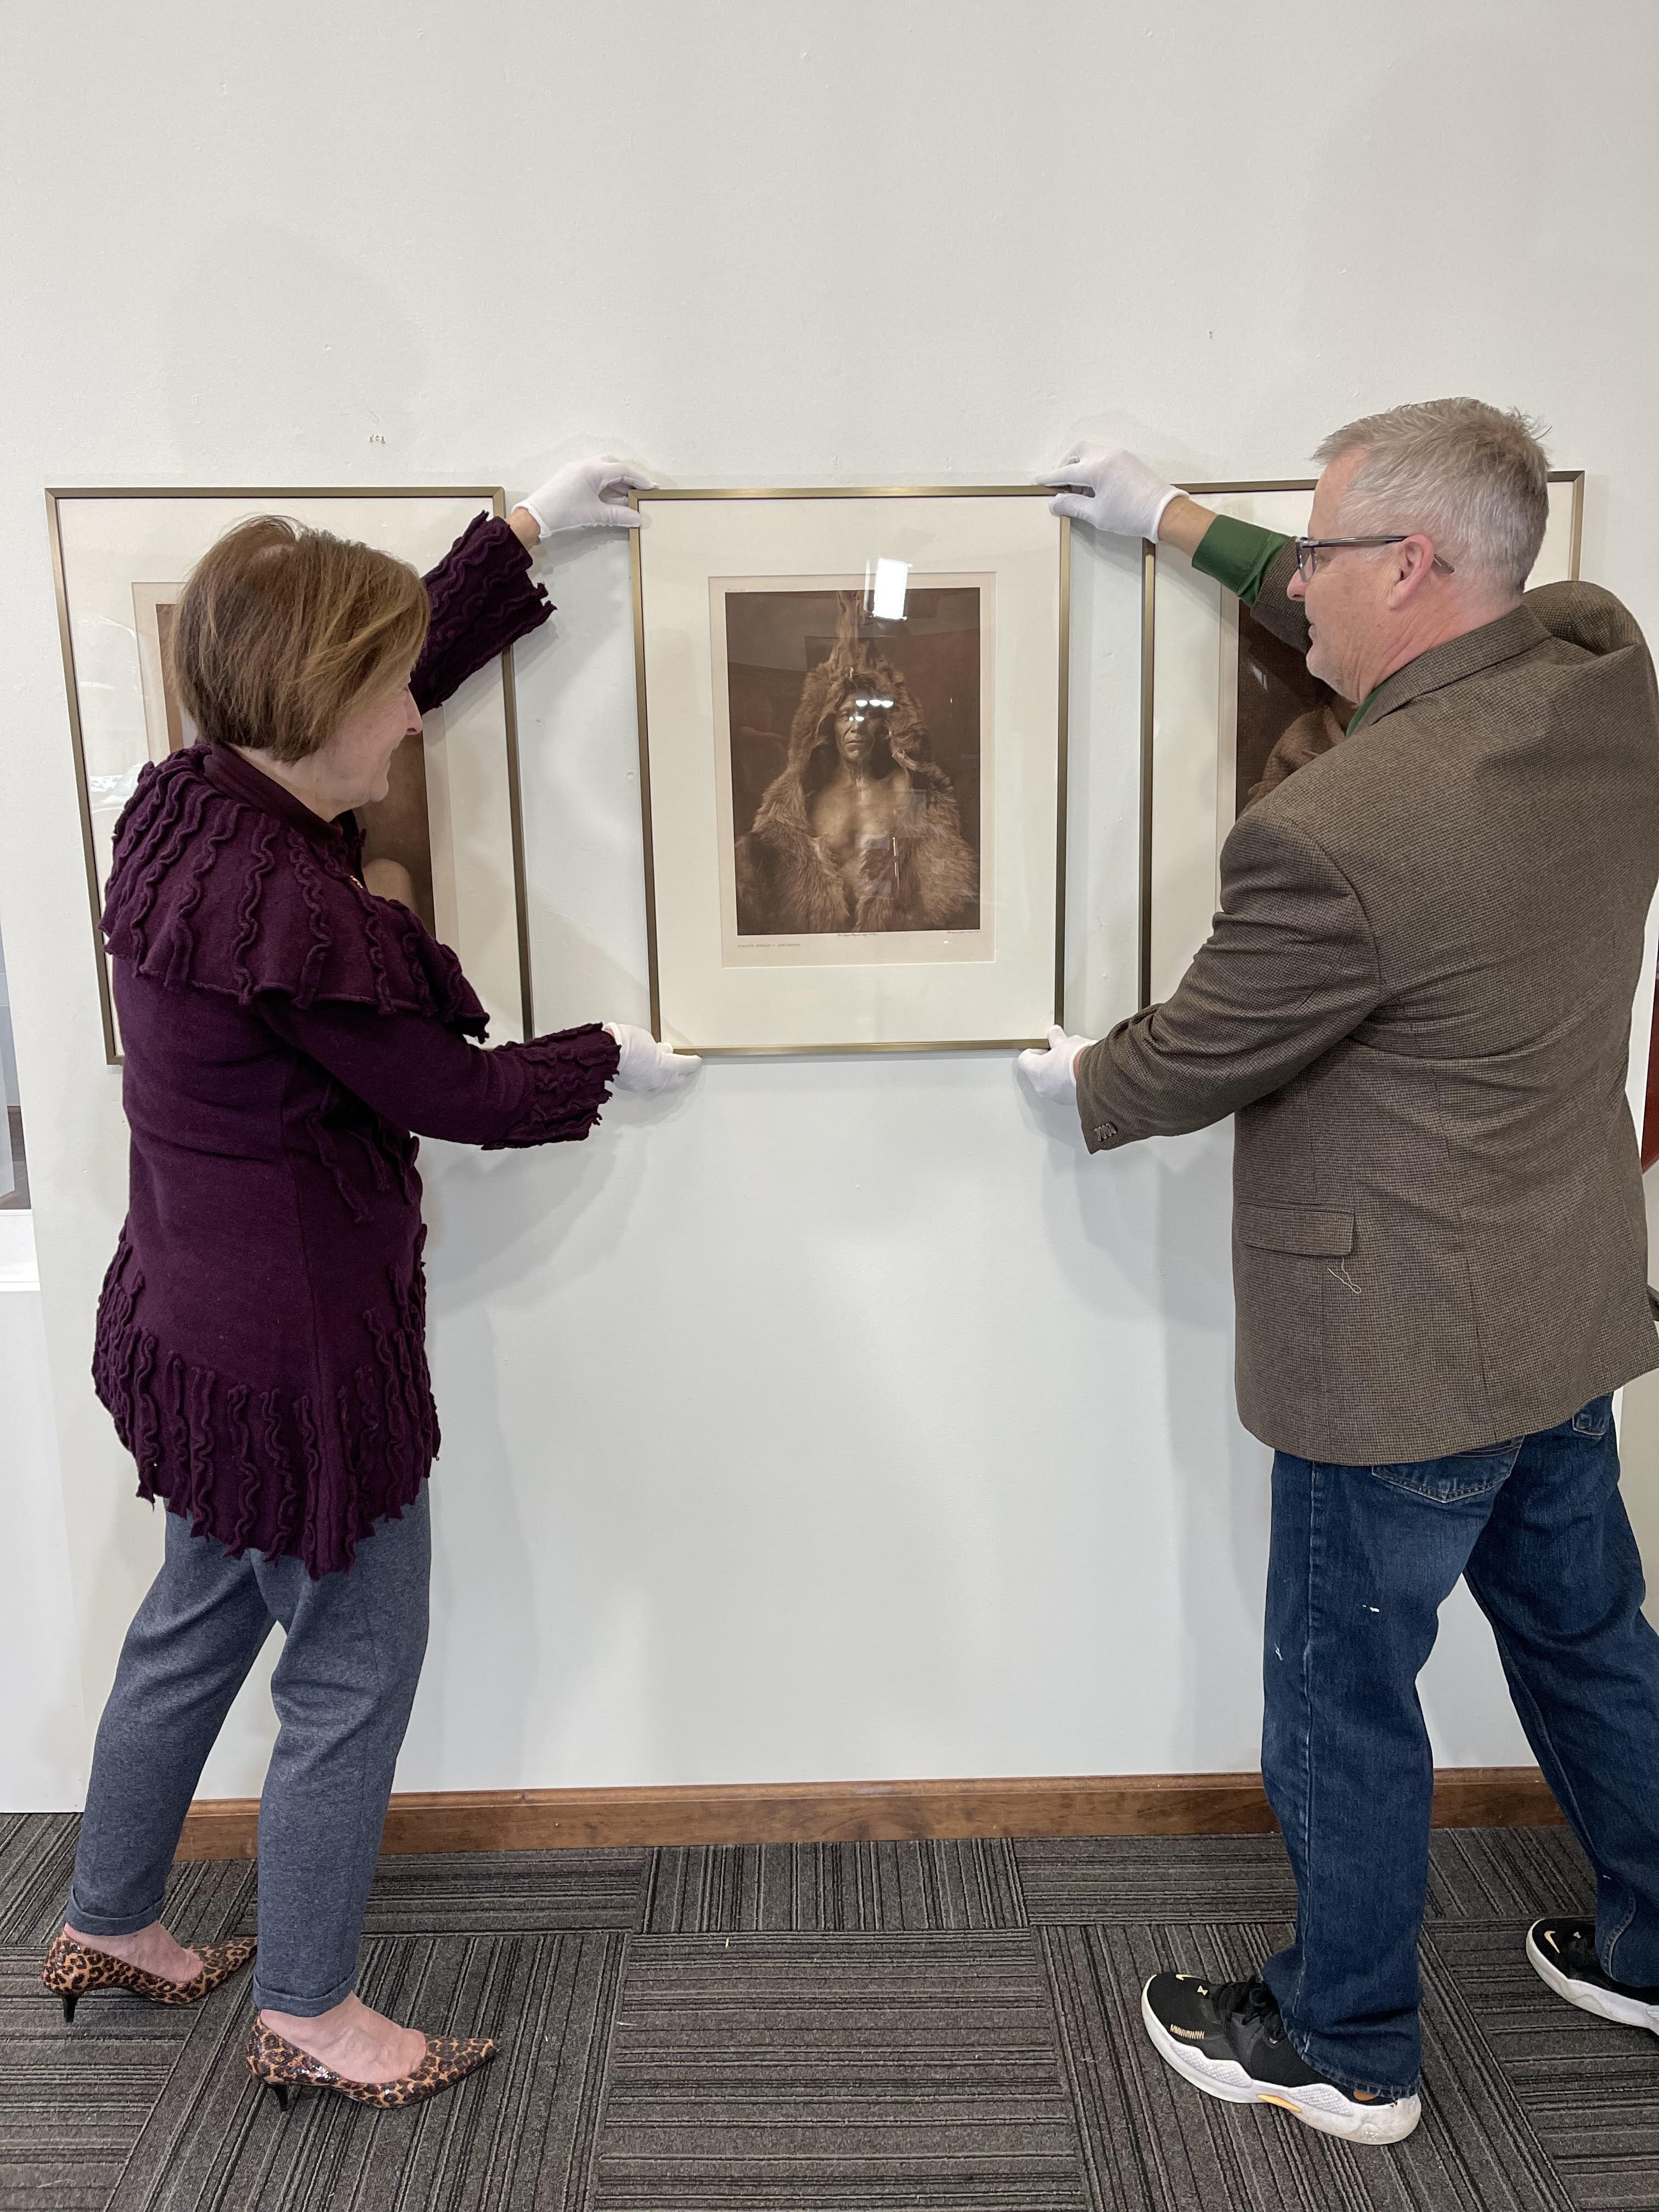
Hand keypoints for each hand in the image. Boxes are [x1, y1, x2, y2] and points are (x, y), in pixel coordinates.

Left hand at [516, 456, 653, 540]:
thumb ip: (619, 515)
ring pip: (602, 471)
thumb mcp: (595, 515)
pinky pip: (592, 477)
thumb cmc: (563, 512)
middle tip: (637, 492)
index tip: (650, 488)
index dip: (638, 479)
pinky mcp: (570, 478)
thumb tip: (637, 518)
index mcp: (593, 470)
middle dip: (627, 478)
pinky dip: (604, 486)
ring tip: (626, 499)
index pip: (622, 470)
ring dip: (615, 483)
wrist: (536, 516)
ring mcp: (576, 470)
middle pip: (612, 466)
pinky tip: (609, 499)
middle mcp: (585, 465)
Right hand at [603, 1022, 699, 1093]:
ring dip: (662, 1075)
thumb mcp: (649, 1039)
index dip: (693, 1062)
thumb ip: (659, 1049)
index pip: (687, 1065)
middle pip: (676, 1080)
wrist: (605, 1052)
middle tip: (681, 1066)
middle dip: (680, 1073)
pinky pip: (644, 1083)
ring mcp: (644, 1085)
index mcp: (666, 1067)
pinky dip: (646, 1076)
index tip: (695, 1060)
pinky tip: (643, 1069)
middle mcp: (658, 1080)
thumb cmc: (626, 1042)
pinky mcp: (631, 1087)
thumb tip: (662, 1052)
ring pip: (659, 1083)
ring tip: (659, 1066)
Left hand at [1017, 1025, 1093, 1100]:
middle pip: (1037, 1072)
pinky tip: (1078, 1075)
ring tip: (1072, 1065)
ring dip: (1057, 1075)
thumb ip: (1056, 1037)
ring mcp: (1055, 1096)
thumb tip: (1054, 1033)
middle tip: (1060, 1055)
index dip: (1034, 1050)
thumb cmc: (1079, 1060)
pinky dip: (1067, 1084)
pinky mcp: (1068, 1101)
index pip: (1024, 1059)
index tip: (1045, 1047)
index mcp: (1036, 1071)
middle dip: (1047, 1063)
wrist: (1100, 1076)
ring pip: (1050, 1083)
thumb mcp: (1066, 1042)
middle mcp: (1042, 1087)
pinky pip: (1062, 1091)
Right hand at [1040, 445, 1179, 538]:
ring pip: (1091, 452)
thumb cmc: (1130, 515)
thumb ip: (1072, 506)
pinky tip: (1094, 486)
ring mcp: (1119, 455)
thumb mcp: (1096, 514)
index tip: (1039, 482)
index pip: (1066, 472)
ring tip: (1079, 490)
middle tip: (1061, 484)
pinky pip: (1103, 456)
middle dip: (1065, 465)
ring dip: (1080, 466)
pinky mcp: (1128, 459)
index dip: (1050, 478)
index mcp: (1097, 468)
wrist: (1163, 512)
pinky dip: (1093, 467)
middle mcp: (1107, 455)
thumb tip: (1055, 502)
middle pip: (1077, 452)